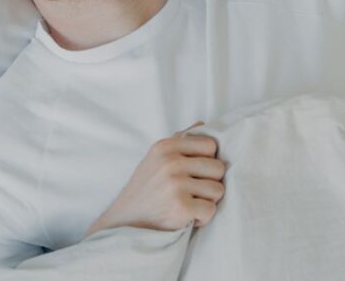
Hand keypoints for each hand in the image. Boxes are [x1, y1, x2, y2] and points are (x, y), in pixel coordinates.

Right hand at [83, 121, 225, 238]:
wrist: (125, 220)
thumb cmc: (147, 188)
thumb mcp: (156, 157)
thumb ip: (179, 140)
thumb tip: (203, 124)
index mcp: (166, 146)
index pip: (210, 145)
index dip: (208, 160)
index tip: (195, 172)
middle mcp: (170, 162)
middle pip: (218, 168)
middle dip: (210, 182)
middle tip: (193, 191)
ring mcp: (175, 184)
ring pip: (218, 190)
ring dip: (207, 201)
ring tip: (189, 203)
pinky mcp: (180, 207)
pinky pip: (211, 210)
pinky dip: (202, 217)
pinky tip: (187, 216)